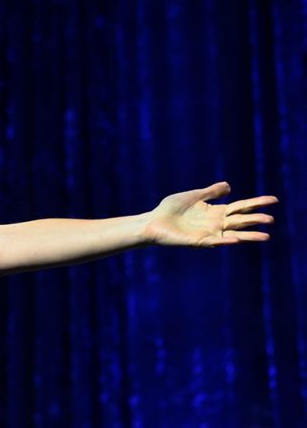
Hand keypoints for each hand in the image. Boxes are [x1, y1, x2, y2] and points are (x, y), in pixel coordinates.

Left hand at [143, 182, 277, 246]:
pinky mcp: (198, 242)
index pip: (241, 207)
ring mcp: (208, 233)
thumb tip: (229, 186)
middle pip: (241, 221)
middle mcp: (215, 223)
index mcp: (215, 211)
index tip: (274, 200)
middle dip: (256, 220)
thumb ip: (211, 192)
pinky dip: (225, 240)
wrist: (153, 221)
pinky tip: (236, 239)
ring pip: (233, 234)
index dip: (257, 203)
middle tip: (271, 219)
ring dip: (248, 236)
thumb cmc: (170, 208)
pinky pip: (215, 241)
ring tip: (266, 236)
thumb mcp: (193, 196)